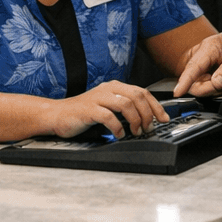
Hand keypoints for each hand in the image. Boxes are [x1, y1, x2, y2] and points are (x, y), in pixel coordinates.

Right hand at [48, 81, 166, 138]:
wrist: (58, 115)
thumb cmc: (83, 113)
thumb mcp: (107, 106)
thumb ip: (124, 108)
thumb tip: (147, 118)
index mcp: (114, 86)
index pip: (142, 92)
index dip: (156, 106)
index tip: (164, 119)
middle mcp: (108, 89)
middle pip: (137, 96)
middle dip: (147, 114)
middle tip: (148, 128)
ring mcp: (98, 98)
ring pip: (126, 104)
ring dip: (135, 120)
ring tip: (135, 132)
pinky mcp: (88, 109)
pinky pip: (109, 116)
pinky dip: (118, 127)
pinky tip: (118, 134)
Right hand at [172, 26, 221, 96]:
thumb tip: (216, 83)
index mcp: (210, 46)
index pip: (193, 67)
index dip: (184, 82)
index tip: (177, 92)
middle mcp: (202, 52)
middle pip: (194, 79)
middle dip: (208, 88)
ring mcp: (202, 59)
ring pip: (198, 82)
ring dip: (212, 87)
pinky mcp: (204, 66)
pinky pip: (204, 81)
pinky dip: (213, 84)